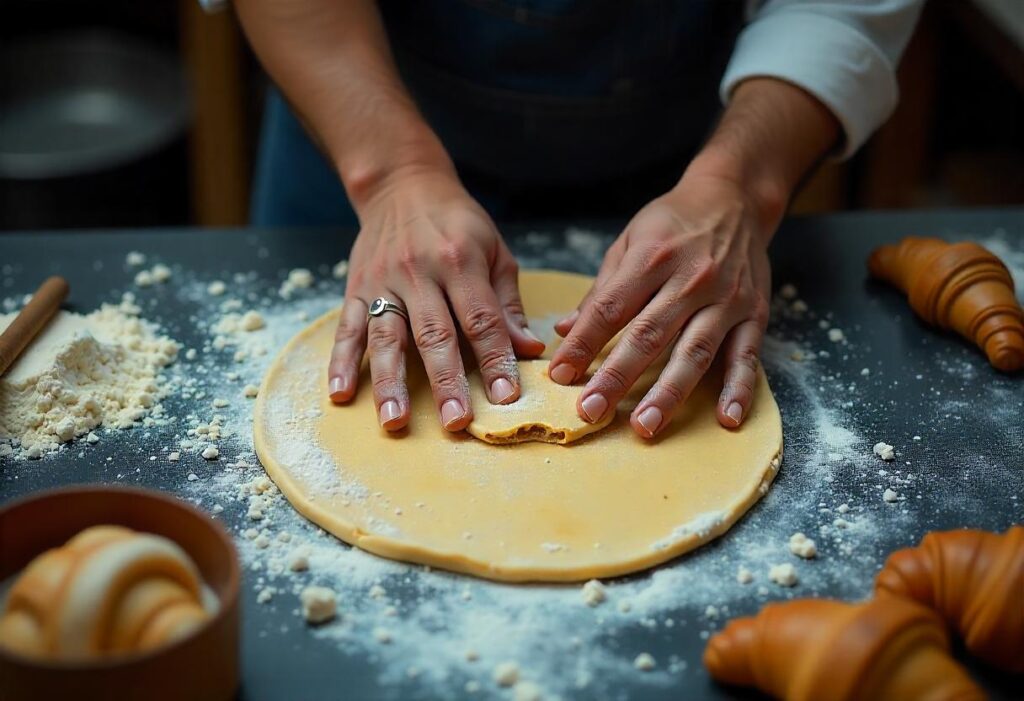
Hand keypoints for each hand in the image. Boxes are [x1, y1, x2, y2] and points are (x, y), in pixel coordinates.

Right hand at [328, 169, 544, 430]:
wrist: (402, 185)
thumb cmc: (458, 223)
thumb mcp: (494, 250)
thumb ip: (508, 303)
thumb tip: (529, 350)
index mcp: (460, 261)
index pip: (481, 319)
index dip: (494, 359)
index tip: (505, 397)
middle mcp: (419, 272)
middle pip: (434, 335)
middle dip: (445, 382)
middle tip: (455, 423)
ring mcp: (383, 282)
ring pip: (387, 338)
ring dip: (390, 383)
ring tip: (395, 421)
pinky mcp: (355, 289)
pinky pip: (347, 329)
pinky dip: (341, 362)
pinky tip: (341, 393)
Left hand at [548, 173, 771, 437]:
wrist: (735, 198)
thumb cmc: (673, 223)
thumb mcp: (630, 242)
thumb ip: (601, 290)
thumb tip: (563, 330)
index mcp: (652, 258)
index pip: (610, 309)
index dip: (583, 344)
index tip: (560, 375)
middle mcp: (691, 279)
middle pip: (649, 336)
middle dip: (616, 377)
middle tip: (591, 412)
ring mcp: (726, 299)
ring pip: (694, 352)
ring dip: (668, 393)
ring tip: (645, 426)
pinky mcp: (755, 313)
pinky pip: (747, 357)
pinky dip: (739, 391)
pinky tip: (727, 420)